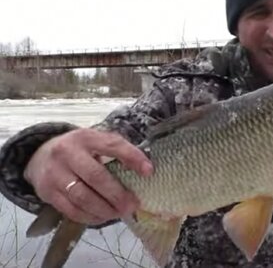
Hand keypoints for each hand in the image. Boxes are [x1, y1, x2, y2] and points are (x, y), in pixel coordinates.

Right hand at [24, 128, 152, 224]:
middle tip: (133, 205)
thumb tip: (146, 169)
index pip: (112, 145)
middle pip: (96, 177)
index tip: (149, 171)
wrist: (40, 155)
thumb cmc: (80, 150)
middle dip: (118, 194)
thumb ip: (118, 150)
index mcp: (86, 137)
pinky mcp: (47, 192)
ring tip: (120, 213)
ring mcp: (55, 174)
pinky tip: (103, 217)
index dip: (132, 158)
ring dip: (105, 209)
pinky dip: (90, 217)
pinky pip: (71, 210)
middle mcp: (67, 153)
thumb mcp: (96, 141)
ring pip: (82, 197)